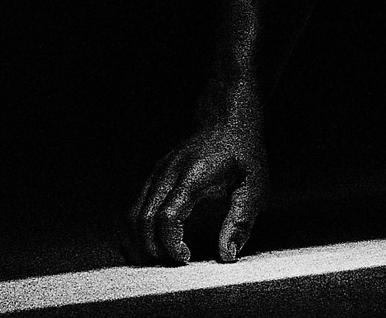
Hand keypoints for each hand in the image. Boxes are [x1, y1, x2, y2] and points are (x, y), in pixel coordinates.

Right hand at [123, 115, 269, 265]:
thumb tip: (227, 254)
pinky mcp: (153, 177)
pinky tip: (151, 244)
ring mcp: (157, 174)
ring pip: (131, 215)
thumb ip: (240, 220)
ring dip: (140, 243)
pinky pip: (134, 208)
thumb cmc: (243, 154)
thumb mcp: (254, 185)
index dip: (170, 243)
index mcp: (193, 176)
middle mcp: (168, 174)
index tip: (185, 258)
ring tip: (160, 259)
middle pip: (141, 220)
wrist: (227, 122)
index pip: (167, 216)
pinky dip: (137, 231)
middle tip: (171, 265)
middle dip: (152, 250)